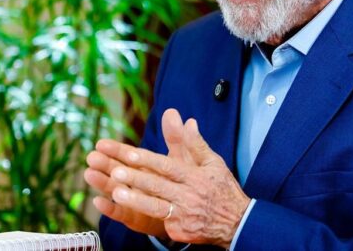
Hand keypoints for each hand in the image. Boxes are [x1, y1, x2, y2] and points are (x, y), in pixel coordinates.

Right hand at [83, 109, 192, 238]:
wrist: (192, 213)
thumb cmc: (186, 184)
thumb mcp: (183, 160)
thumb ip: (177, 139)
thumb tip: (173, 112)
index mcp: (145, 166)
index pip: (128, 155)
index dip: (115, 149)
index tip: (101, 143)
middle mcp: (135, 182)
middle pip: (117, 170)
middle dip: (104, 164)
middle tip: (91, 157)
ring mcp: (133, 200)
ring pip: (115, 189)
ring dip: (102, 182)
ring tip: (89, 174)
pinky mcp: (134, 217)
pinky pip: (120, 213)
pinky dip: (109, 207)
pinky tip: (97, 201)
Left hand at [99, 111, 250, 248]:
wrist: (237, 222)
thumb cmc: (222, 188)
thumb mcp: (214, 163)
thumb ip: (196, 144)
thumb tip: (188, 121)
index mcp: (195, 176)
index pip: (167, 166)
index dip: (148, 160)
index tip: (129, 153)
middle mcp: (188, 195)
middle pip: (158, 185)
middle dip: (136, 178)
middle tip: (115, 172)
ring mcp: (183, 215)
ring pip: (155, 207)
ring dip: (135, 200)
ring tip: (116, 193)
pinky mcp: (180, 231)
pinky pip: (159, 222)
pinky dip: (141, 216)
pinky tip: (123, 210)